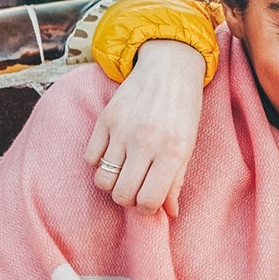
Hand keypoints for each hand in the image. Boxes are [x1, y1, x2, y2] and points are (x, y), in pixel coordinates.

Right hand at [84, 40, 205, 214]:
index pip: (148, 200)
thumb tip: (169, 213)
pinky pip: (90, 158)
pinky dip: (98, 162)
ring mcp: (122, 131)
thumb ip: (177, 180)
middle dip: (128, 199)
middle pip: (122, 195)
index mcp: (171, 152)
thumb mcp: (188, 146)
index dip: (147, 208)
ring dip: (111, 184)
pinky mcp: (104, 119)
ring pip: (102, 180)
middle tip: (136, 188)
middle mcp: (145, 143)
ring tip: (123, 173)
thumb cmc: (183, 109)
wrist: (168, 67)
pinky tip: (112, 154)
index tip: (149, 200)